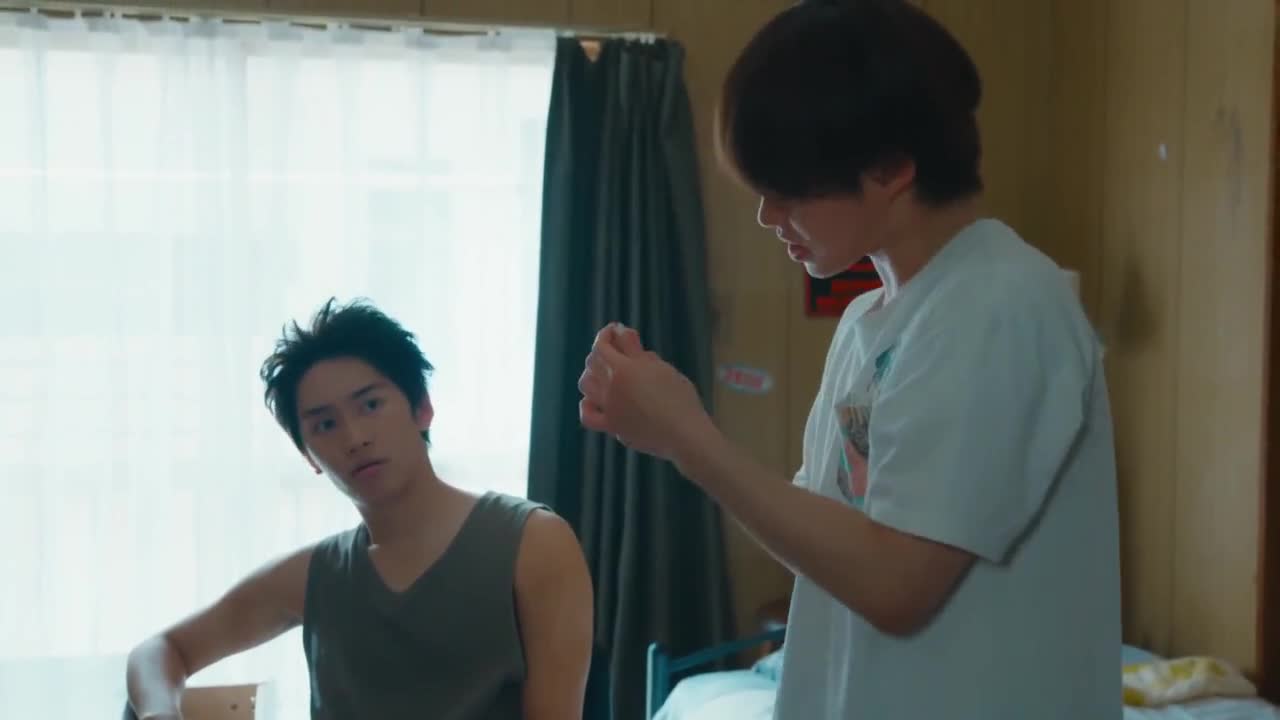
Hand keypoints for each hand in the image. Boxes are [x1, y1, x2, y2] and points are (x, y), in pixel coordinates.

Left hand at [578, 323, 715, 461]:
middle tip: (615, 349)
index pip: (602, 344)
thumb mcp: (661, 367)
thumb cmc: (679, 397)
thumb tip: (622, 333)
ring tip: (605, 372)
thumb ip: (637, 351)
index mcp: (623, 369)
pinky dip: (587, 405)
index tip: (615, 330)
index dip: (606, 333)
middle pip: (592, 362)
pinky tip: (594, 400)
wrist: (683, 434)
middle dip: (601, 351)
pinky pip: (588, 416)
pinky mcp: (612, 427)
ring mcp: (608, 408)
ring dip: (591, 373)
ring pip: (586, 385)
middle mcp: (610, 387)